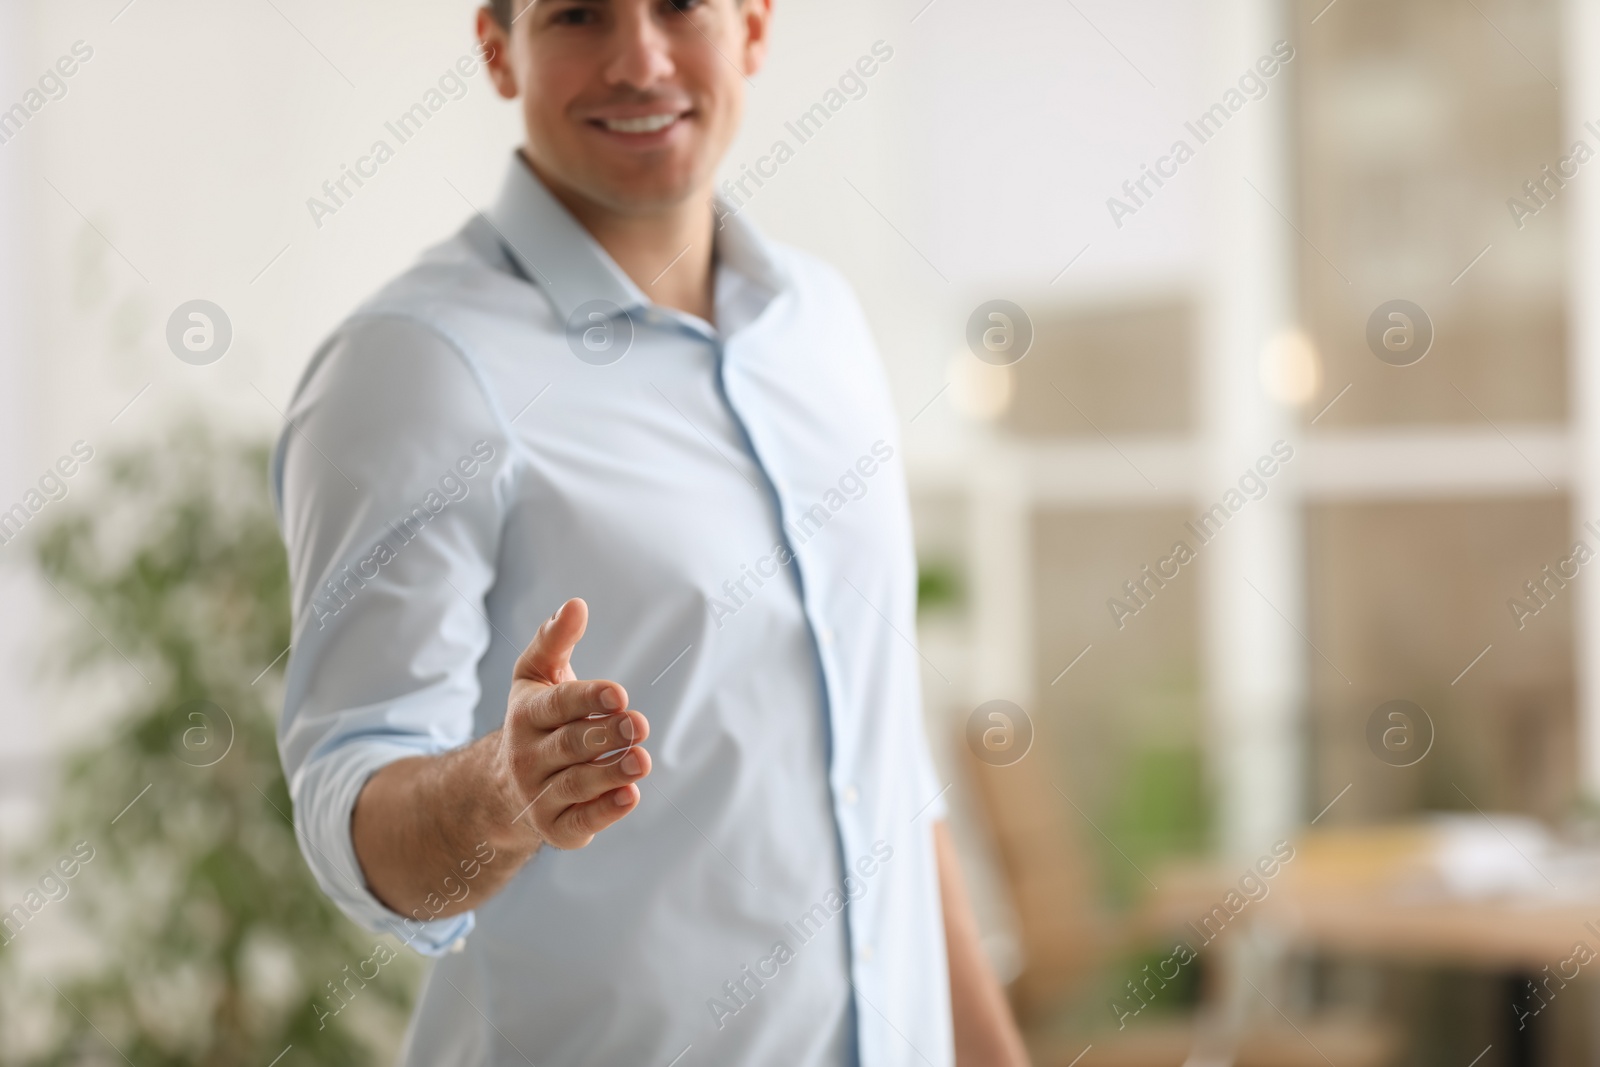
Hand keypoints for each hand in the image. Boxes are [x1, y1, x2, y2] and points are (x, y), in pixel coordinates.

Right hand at [493, 598, 650, 849]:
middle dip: (606, 735)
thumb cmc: (537, 720)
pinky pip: (579, 822)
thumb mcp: (536, 676)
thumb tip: (576, 604)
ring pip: (576, 784)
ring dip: (610, 773)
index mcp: (526, 715)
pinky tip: (630, 796)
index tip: (620, 694)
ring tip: (642, 760)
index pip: (558, 705)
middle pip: (570, 745)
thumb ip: (555, 640)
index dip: (588, 699)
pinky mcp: (556, 828)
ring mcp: (539, 795)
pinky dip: (604, 811)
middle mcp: (527, 756)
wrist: (503, 787)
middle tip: (639, 725)